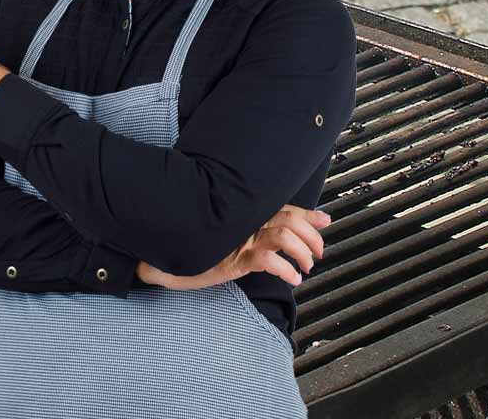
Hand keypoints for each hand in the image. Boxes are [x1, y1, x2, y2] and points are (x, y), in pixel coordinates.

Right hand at [139, 205, 331, 289]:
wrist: (162, 259)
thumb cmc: (193, 248)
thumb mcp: (225, 238)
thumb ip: (246, 232)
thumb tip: (275, 237)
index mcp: (243, 215)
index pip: (282, 208)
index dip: (307, 214)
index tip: (324, 220)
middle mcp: (244, 223)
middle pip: (289, 219)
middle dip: (312, 236)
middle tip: (318, 253)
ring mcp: (239, 241)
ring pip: (283, 236)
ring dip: (303, 252)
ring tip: (306, 267)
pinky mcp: (233, 260)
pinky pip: (268, 261)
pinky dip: (286, 270)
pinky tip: (292, 279)